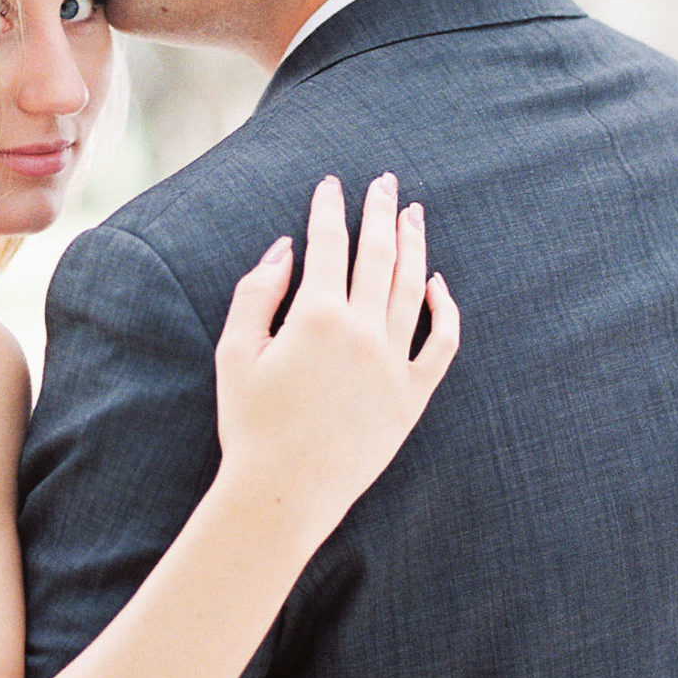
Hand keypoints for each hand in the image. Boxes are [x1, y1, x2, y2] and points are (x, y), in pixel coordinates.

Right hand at [214, 174, 459, 548]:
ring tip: (413, 215)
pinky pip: (441, 342)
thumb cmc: (249, 425)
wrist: (282, 494)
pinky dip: (443, 308)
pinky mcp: (412, 396)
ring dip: (414, 245)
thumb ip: (256, 293)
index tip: (331, 185)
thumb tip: (283, 250)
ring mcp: (393, 362)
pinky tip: (437, 285)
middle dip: (380, 211)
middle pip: (378, 253)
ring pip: (412, 286)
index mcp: (316, 316)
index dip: (330, 209)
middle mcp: (362, 331)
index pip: (329, 244)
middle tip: (385, 183)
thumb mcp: (235, 353)